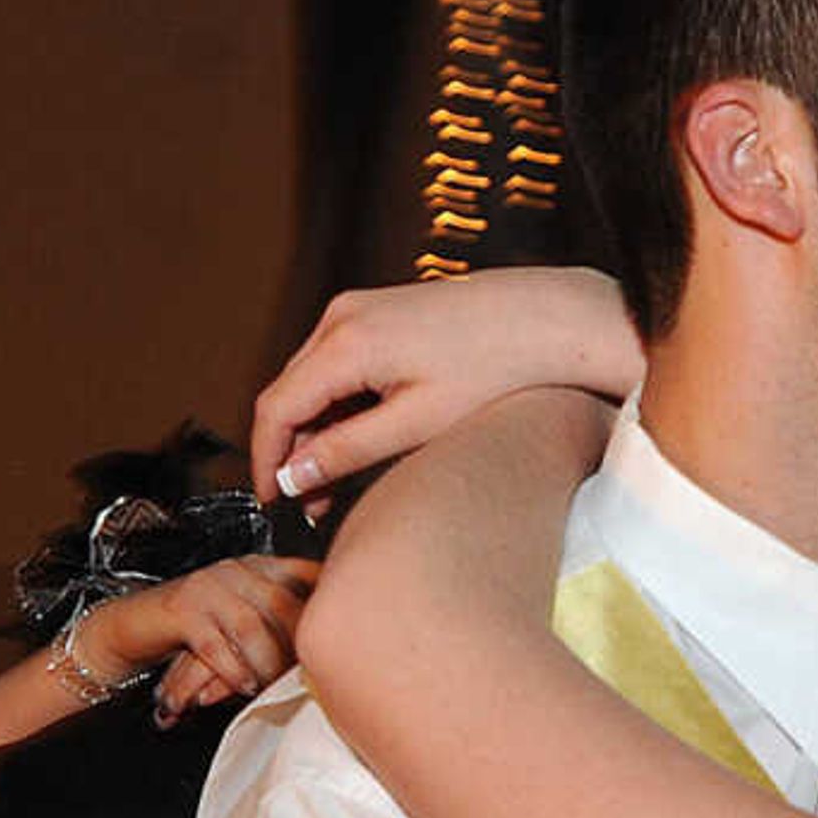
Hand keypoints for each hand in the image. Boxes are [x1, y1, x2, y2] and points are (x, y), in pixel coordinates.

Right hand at [79, 556, 319, 726]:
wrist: (135, 625)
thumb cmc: (197, 628)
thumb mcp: (246, 617)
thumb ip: (283, 620)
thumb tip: (330, 642)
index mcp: (258, 567)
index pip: (305, 574)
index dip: (325, 602)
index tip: (345, 631)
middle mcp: (236, 571)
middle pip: (283, 603)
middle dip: (297, 645)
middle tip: (308, 675)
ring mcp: (207, 587)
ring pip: (251, 626)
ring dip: (266, 663)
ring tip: (271, 686)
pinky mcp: (181, 611)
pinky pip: (215, 644)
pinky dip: (233, 670)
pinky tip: (243, 686)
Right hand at [253, 267, 641, 515]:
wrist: (552, 320)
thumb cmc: (498, 369)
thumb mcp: (416, 425)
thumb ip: (346, 452)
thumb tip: (292, 478)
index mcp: (346, 341)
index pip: (276, 408)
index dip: (266, 461)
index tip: (273, 503)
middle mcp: (343, 316)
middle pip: (291, 393)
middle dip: (294, 452)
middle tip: (315, 507)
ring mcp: (360, 309)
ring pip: (314, 381)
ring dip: (320, 431)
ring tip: (343, 484)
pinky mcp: (381, 312)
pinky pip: (341, 364)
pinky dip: (343, 405)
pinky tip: (366, 441)